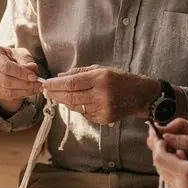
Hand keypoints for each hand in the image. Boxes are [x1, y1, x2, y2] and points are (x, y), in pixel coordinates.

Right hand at [0, 46, 40, 112]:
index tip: (34, 76)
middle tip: (37, 85)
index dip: (20, 73)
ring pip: (6, 91)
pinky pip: (6, 96)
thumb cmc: (12, 57)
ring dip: (23, 91)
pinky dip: (19, 95)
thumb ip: (27, 60)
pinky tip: (28, 91)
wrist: (4, 64)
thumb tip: (32, 68)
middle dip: (24, 84)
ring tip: (35, 88)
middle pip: (5, 80)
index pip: (5, 66)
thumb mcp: (20, 54)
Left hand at [42, 68, 157, 125]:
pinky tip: (76, 102)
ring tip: (59, 96)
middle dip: (56, 94)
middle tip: (46, 91)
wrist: (141, 95)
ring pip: (76, 107)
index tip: (46, 84)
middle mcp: (101, 95)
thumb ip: (79, 72)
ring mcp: (103, 109)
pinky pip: (84, 114)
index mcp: (100, 79)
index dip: (56, 85)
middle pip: (71, 97)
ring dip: (64, 102)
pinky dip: (77, 108)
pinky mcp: (104, 119)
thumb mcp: (100, 69)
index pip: (72, 83)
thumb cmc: (119, 79)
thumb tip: (59, 76)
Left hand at [148, 124, 187, 187]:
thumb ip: (187, 144)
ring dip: (165, 162)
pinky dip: (174, 172)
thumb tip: (169, 139)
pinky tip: (183, 163)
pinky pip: (174, 185)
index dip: (157, 144)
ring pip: (165, 176)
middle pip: (159, 167)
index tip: (158, 133)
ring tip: (173, 149)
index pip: (160, 157)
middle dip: (159, 151)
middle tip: (160, 138)